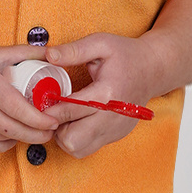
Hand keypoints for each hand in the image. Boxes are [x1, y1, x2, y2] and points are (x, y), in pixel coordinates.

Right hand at [0, 41, 54, 151]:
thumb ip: (24, 53)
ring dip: (24, 138)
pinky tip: (14, 133)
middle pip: (15, 129)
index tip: (54, 121)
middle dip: (38, 134)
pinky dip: (7, 142)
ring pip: (5, 139)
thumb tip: (52, 53)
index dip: (40, 120)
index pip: (20, 110)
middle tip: (50, 131)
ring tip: (36, 131)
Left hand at [39, 33, 161, 159]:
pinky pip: (87, 148)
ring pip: (77, 149)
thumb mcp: (101, 43)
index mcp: (107, 93)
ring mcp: (114, 130)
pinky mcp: (115, 136)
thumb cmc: (126, 54)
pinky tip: (75, 121)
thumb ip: (74, 50)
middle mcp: (112, 117)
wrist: (153, 69)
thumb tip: (49, 54)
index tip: (38, 104)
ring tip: (64, 116)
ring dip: (64, 135)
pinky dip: (76, 139)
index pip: (71, 110)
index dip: (49, 110)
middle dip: (56, 127)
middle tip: (52, 110)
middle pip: (72, 139)